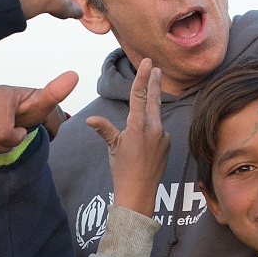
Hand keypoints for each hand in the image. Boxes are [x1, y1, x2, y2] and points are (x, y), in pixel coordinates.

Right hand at [0, 71, 77, 153]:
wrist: (9, 110)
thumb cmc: (26, 110)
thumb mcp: (42, 104)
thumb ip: (55, 92)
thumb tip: (74, 75)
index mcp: (0, 94)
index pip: (2, 134)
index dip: (14, 139)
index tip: (21, 130)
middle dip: (2, 146)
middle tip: (9, 136)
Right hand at [86, 59, 168, 214]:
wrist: (140, 192)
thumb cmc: (123, 170)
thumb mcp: (112, 148)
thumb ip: (104, 129)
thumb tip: (89, 120)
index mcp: (138, 126)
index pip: (139, 95)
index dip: (143, 77)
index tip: (148, 63)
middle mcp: (154, 128)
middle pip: (153, 99)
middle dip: (154, 82)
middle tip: (156, 67)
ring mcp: (163, 136)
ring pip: (156, 114)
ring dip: (154, 101)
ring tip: (154, 87)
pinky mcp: (167, 144)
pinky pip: (159, 130)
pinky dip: (153, 126)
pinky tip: (146, 135)